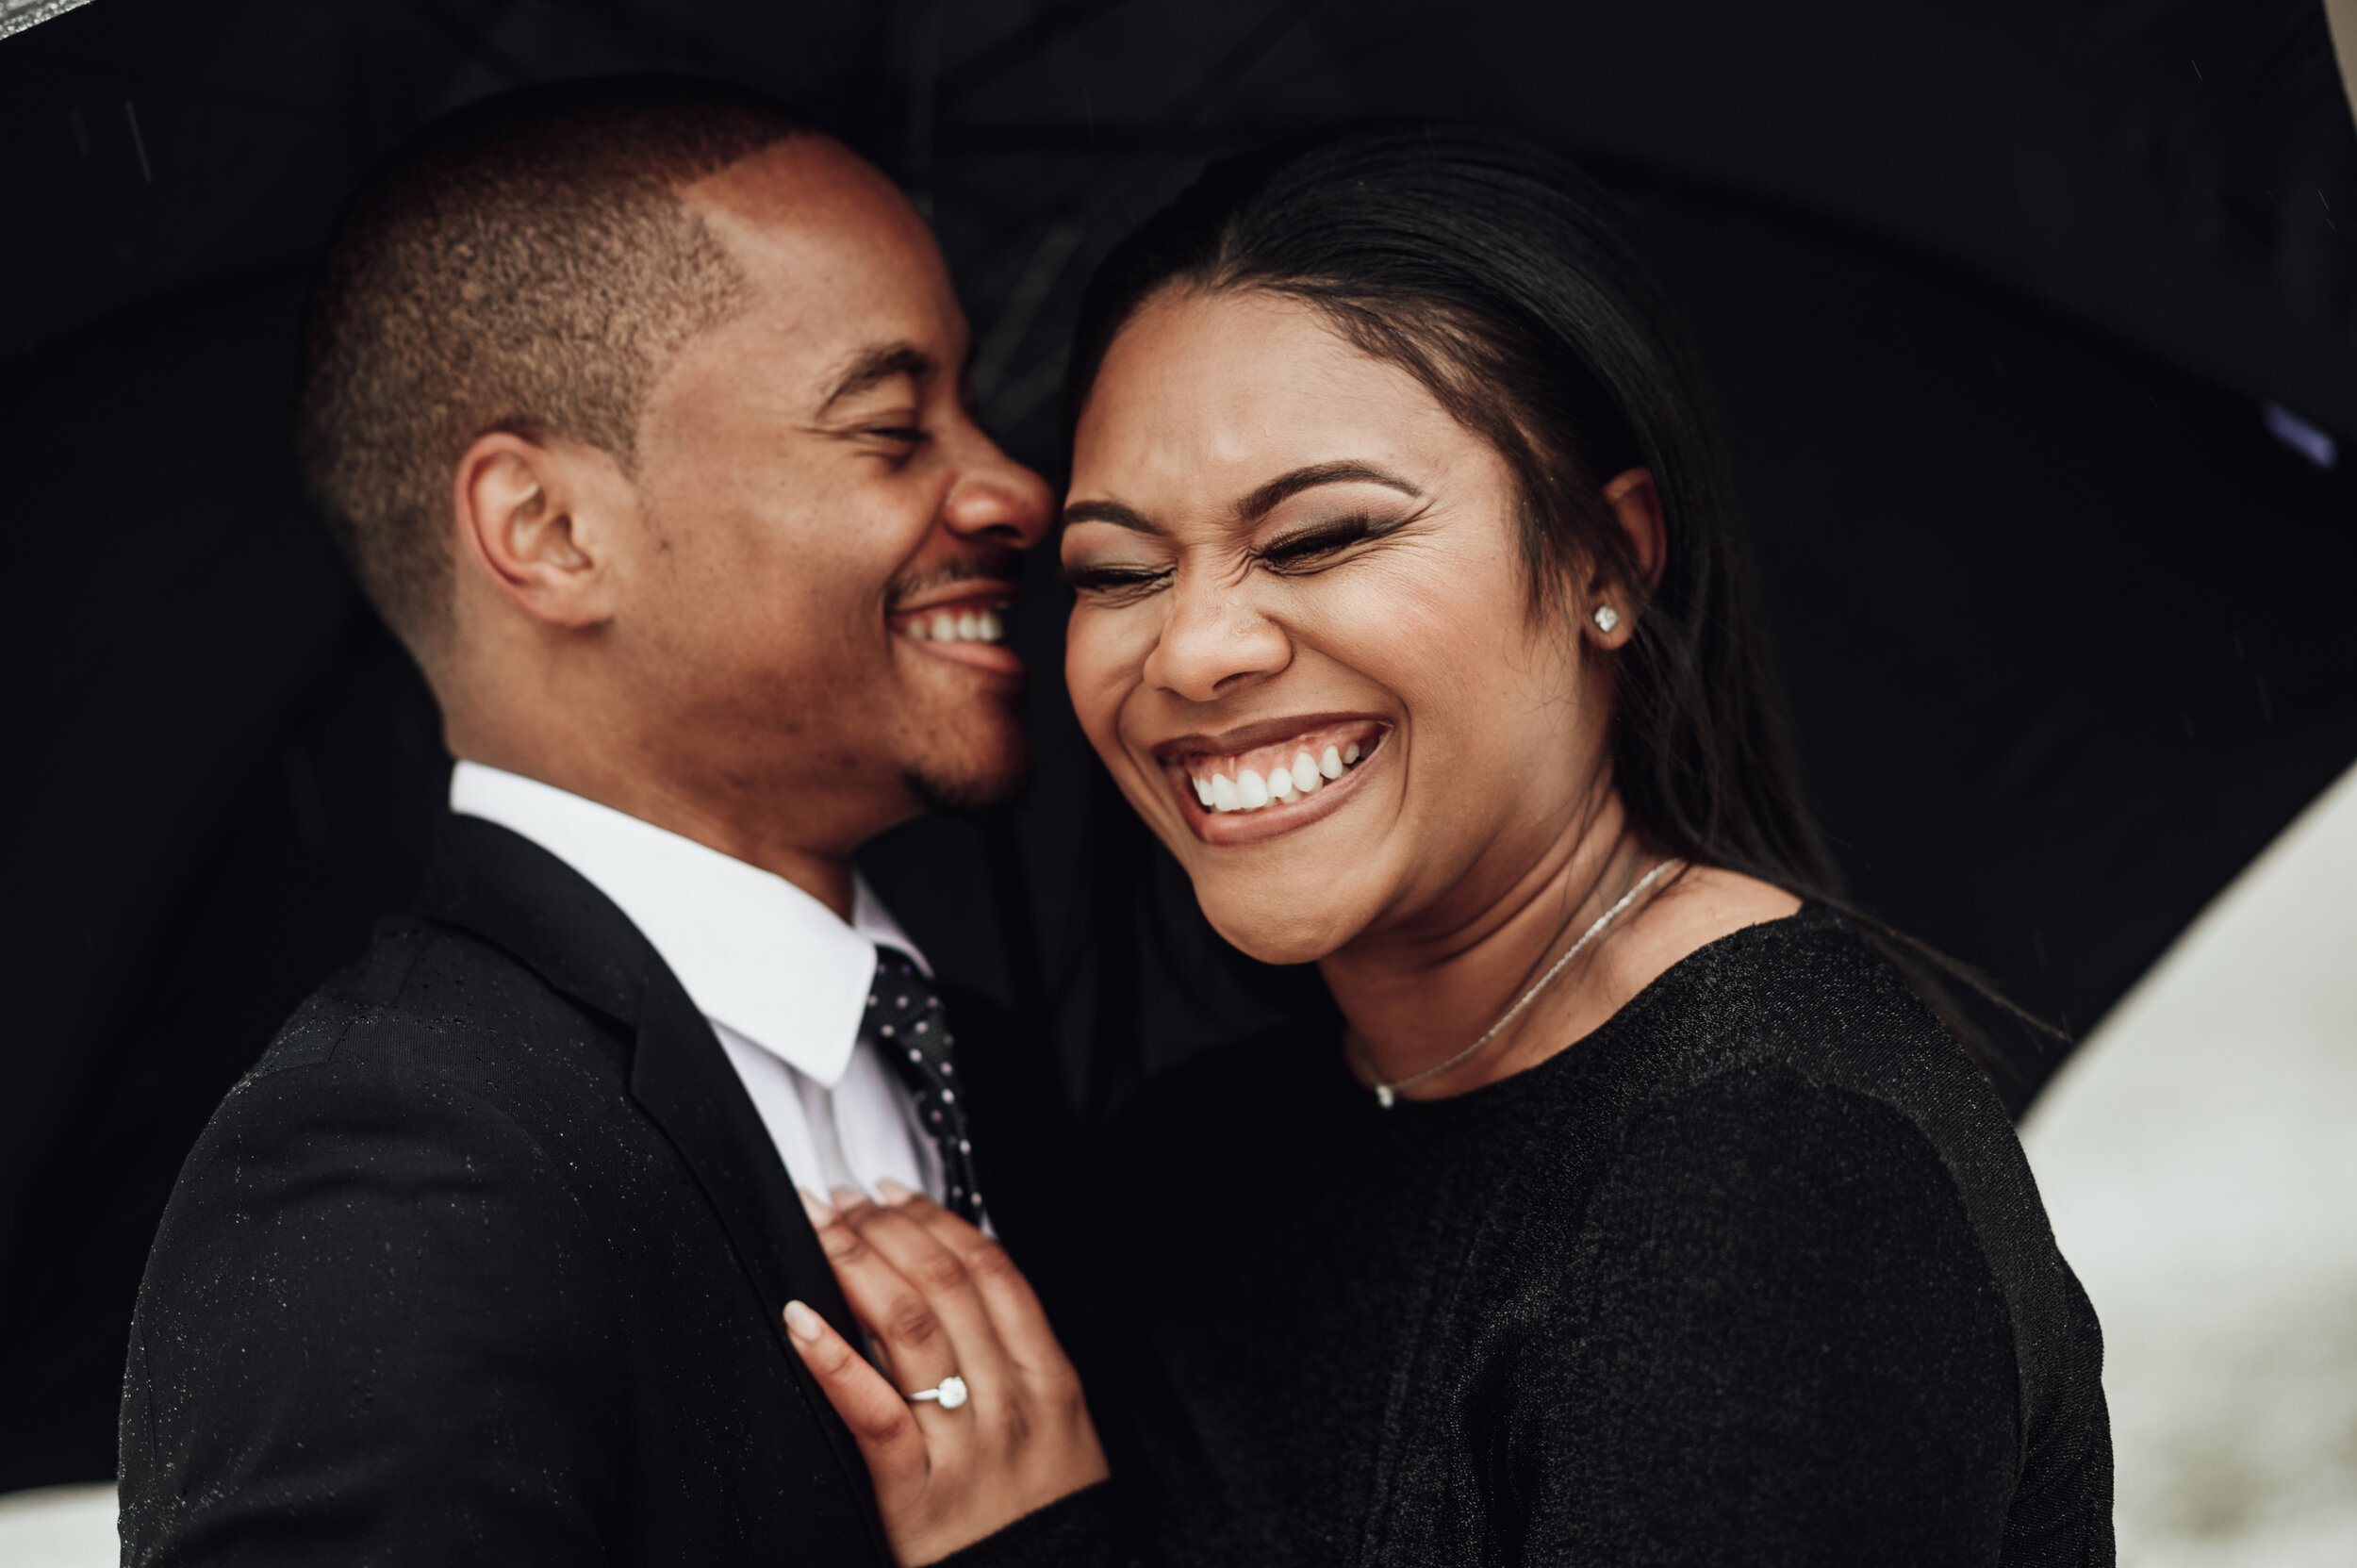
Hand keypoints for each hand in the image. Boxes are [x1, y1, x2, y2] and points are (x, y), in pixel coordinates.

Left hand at [786, 1183, 1108, 1566]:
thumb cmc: (1044, 1525)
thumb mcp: (1062, 1432)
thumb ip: (1020, 1364)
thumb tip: (961, 1294)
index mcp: (1049, 1379)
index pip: (992, 1269)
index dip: (936, 1219)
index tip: (893, 1194)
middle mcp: (1008, 1401)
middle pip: (943, 1283)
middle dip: (885, 1227)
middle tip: (841, 1201)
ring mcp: (963, 1444)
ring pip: (907, 1325)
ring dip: (853, 1262)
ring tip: (818, 1229)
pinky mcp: (915, 1492)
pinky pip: (871, 1410)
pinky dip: (832, 1356)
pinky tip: (799, 1318)